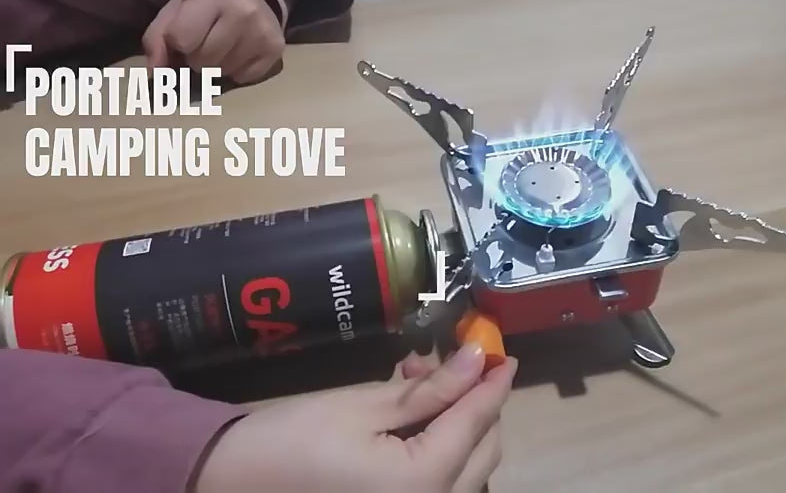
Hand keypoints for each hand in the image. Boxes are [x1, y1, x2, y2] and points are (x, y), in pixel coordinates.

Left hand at [143, 0, 284, 83]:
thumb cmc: (206, 3)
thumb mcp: (176, 9)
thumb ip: (157, 39)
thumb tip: (156, 75)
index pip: (182, 39)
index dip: (178, 41)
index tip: (186, 31)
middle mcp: (243, 12)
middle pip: (203, 61)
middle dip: (197, 57)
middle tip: (205, 41)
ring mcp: (262, 33)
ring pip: (222, 73)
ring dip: (216, 66)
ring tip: (222, 46)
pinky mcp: (275, 50)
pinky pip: (243, 78)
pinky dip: (236, 71)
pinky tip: (239, 53)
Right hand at [193, 344, 517, 492]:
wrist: (234, 482)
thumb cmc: (294, 439)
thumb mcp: (365, 406)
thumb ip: (431, 389)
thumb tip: (478, 360)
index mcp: (423, 482)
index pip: (477, 422)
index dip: (493, 383)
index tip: (504, 354)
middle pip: (483, 450)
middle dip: (476, 403)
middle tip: (452, 362)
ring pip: (467, 468)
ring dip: (457, 423)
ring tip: (419, 380)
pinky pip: (441, 481)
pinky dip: (438, 446)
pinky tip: (411, 414)